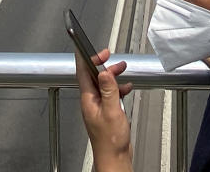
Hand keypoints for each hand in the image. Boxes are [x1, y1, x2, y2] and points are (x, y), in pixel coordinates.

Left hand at [75, 48, 133, 171]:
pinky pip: (110, 94)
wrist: (114, 157)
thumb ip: (108, 90)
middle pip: (93, 77)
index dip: (88, 59)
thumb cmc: (110, 140)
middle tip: (111, 57)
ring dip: (112, 76)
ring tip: (122, 69)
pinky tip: (126, 88)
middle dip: (102, 65)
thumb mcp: (111, 111)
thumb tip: (104, 73)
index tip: (97, 51)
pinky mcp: (106, 112)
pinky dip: (118, 89)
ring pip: (103, 85)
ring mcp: (98, 107)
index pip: (83, 73)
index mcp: (88, 100)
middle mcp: (91, 102)